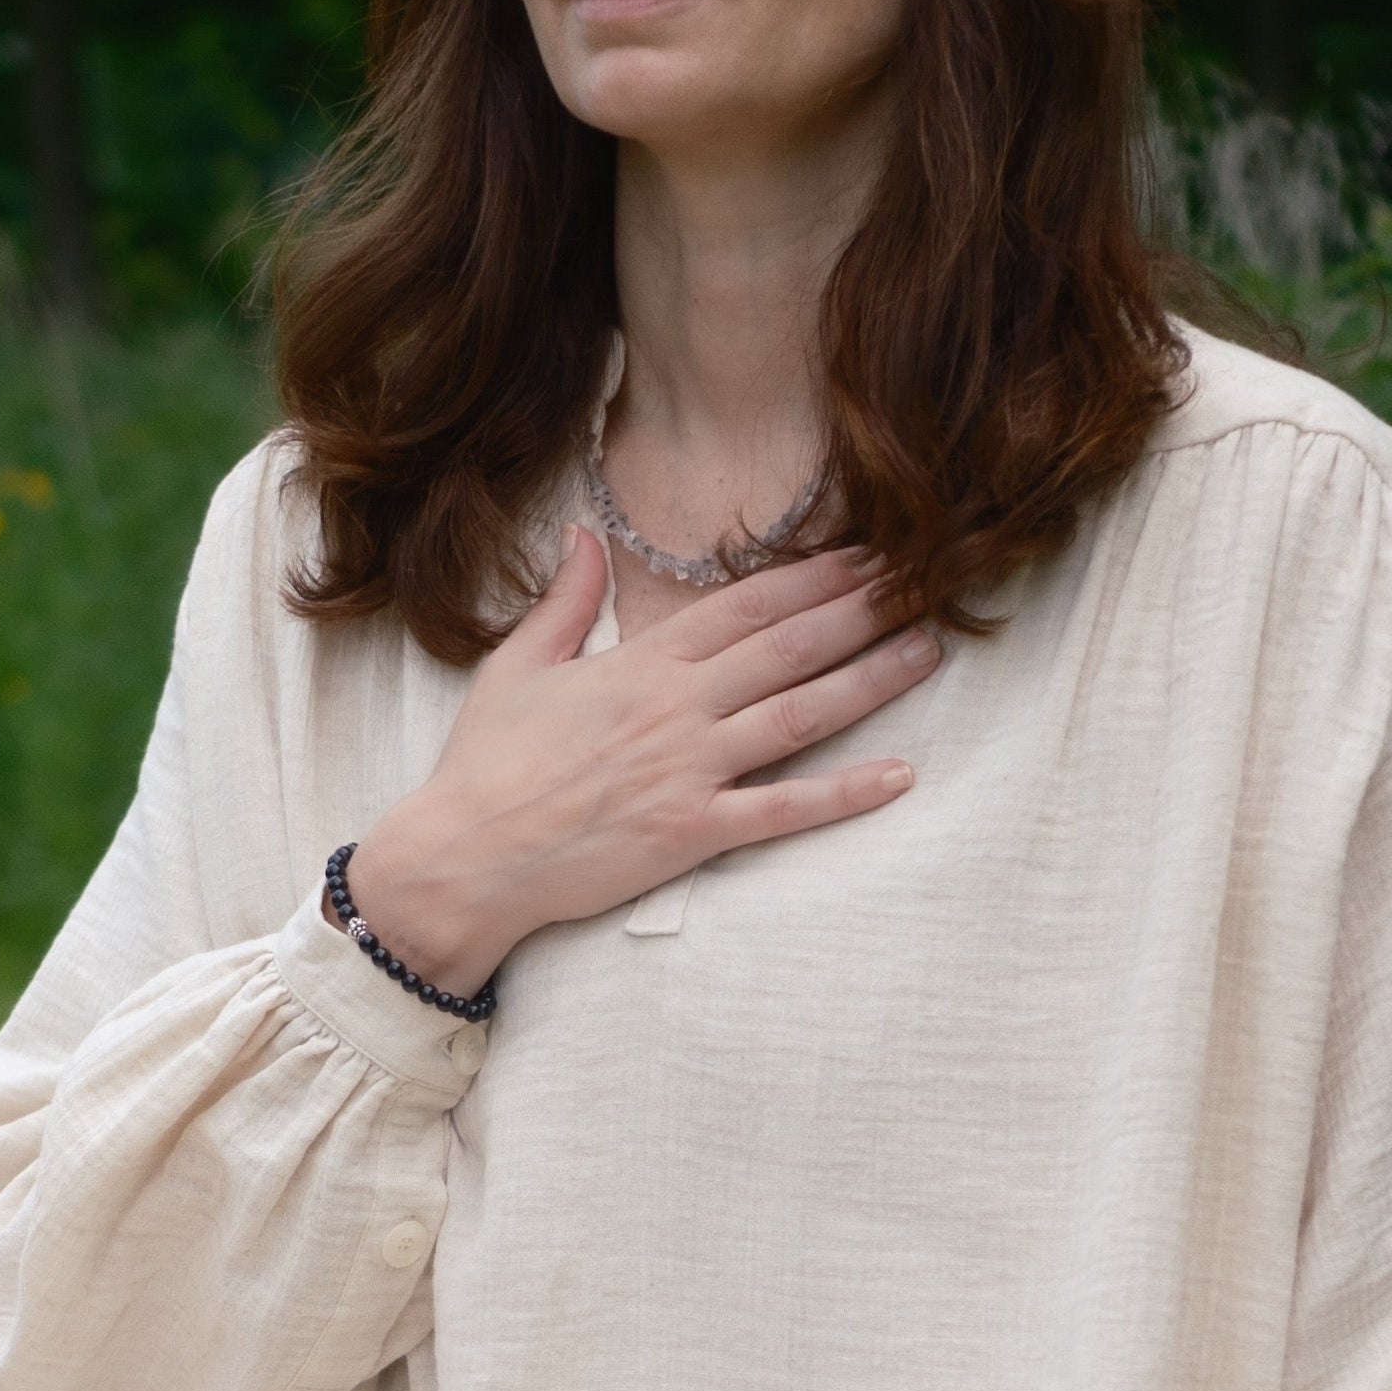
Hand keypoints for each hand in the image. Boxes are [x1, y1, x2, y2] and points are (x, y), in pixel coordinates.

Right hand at [342, 530, 937, 992]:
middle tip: (924, 581)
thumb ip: (566, 599)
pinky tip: (900, 775)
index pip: (745, 604)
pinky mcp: (693, 833)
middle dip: (862, 608)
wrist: (464, 857)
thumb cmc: (487, 766)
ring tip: (927, 650)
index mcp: (640, 662)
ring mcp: (689, 769)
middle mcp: (676, 707)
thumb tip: (585, 533)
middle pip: (789, 646)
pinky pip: (784, 811)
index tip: (866, 552)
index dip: (814, 575)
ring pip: (800, 713)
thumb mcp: (518, 665)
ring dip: (871, 679)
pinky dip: (845, 794)